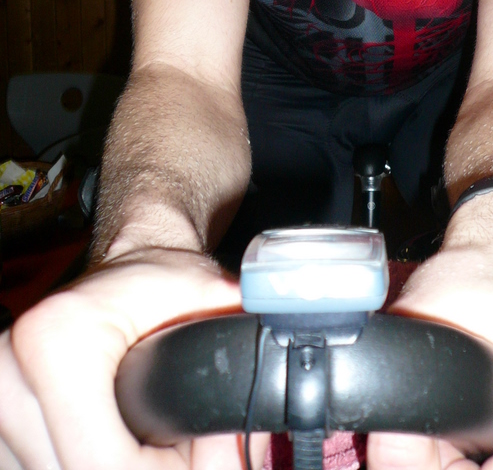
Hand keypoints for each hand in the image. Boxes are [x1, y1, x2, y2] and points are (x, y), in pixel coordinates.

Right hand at [0, 248, 269, 469]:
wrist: (126, 255)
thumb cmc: (161, 275)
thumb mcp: (207, 292)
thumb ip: (233, 347)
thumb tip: (258, 417)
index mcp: (55, 342)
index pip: (104, 464)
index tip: (204, 455)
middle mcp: (9, 375)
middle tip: (188, 453)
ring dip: (116, 469)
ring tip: (155, 445)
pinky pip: (38, 468)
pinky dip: (84, 462)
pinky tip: (118, 445)